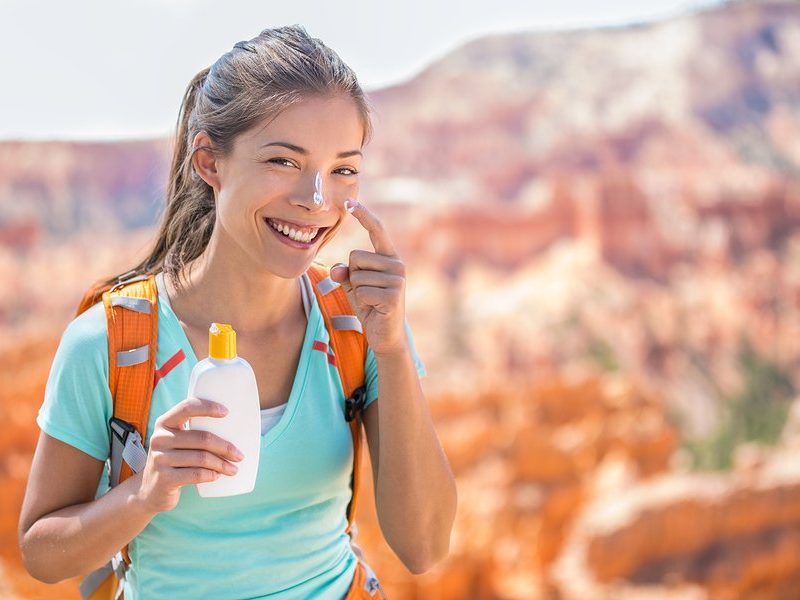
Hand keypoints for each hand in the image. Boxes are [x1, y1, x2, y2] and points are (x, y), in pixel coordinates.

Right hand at [133, 398, 243, 513]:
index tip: (227, 412)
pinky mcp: (164, 478)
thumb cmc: (172, 461)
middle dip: (226, 447)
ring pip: (202, 458)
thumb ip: (194, 432)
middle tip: (239, 456)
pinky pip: (196, 474)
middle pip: (202, 438)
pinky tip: (217, 476)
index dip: (208, 408)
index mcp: (165, 423)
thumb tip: (233, 428)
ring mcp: (160, 458)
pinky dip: (211, 475)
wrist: (149, 491)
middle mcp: (160, 438)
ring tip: (233, 469)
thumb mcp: (176, 442)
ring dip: (222, 464)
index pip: (187, 407)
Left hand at [329, 200, 407, 355]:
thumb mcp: (354, 286)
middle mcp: (397, 264)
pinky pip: (361, 291)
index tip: (349, 202)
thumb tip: (337, 271)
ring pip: (356, 275)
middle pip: (355, 257)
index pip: (377, 231)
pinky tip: (374, 309)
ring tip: (371, 301)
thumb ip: (344, 273)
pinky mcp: (393, 295)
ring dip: (357, 291)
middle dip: (352, 276)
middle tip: (366, 292)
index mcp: (389, 257)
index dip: (364, 216)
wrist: (385, 335)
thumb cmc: (370, 305)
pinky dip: (361, 302)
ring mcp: (397, 279)